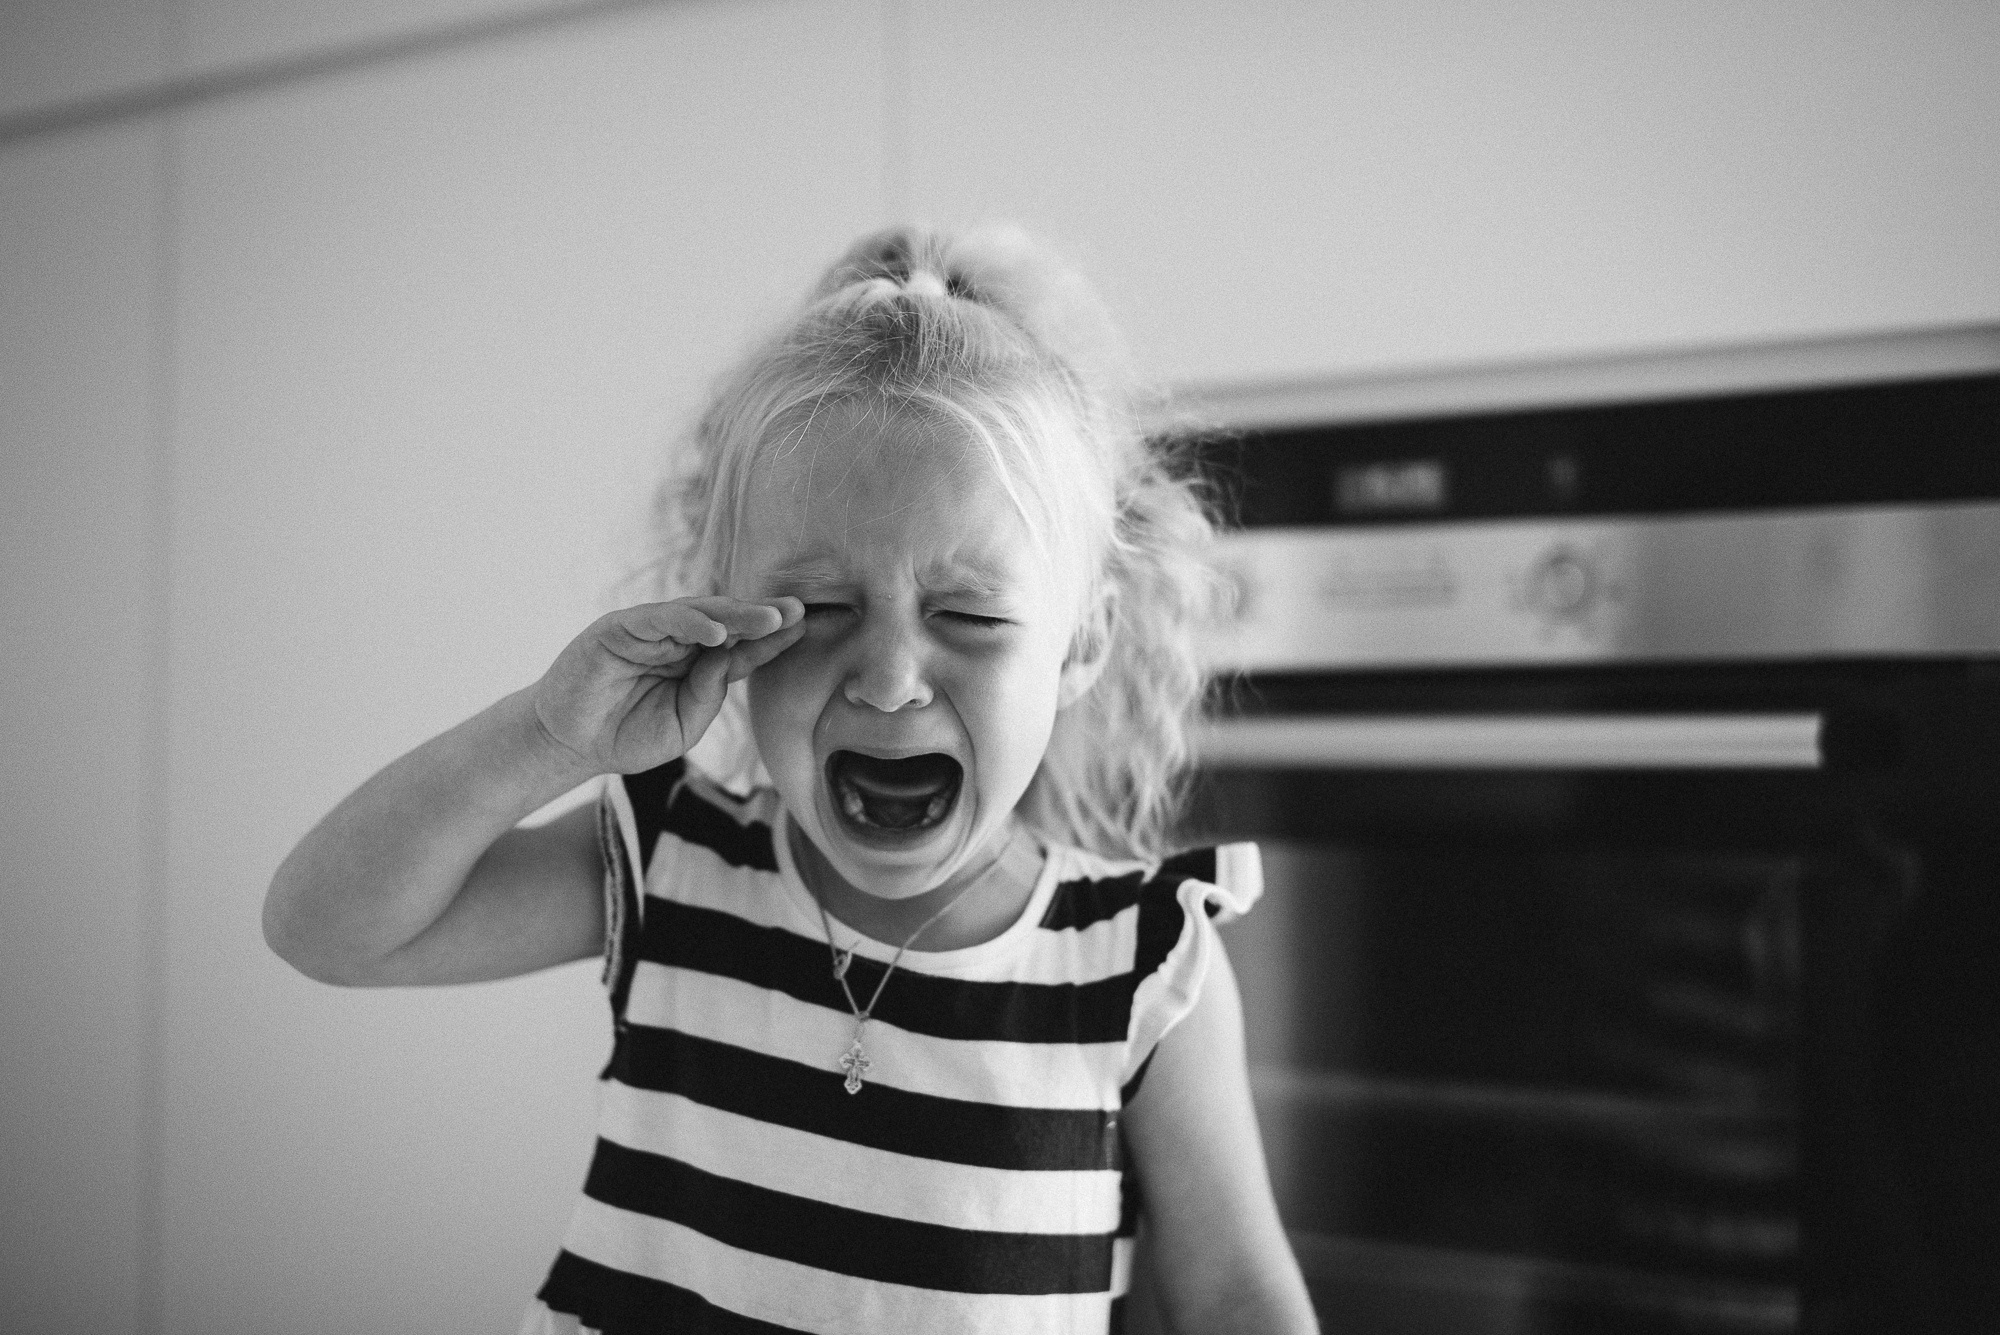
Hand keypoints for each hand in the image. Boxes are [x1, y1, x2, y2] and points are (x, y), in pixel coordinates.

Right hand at [529, 595, 804, 776]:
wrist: (570, 744)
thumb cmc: (626, 736)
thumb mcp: (682, 725)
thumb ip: (709, 695)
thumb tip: (730, 658)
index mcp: (697, 664)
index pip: (742, 646)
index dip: (772, 637)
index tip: (806, 627)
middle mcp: (677, 640)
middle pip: (729, 621)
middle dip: (764, 616)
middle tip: (798, 612)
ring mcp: (650, 631)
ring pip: (700, 613)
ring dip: (737, 615)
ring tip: (771, 619)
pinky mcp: (620, 628)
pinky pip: (660, 619)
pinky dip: (690, 622)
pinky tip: (718, 631)